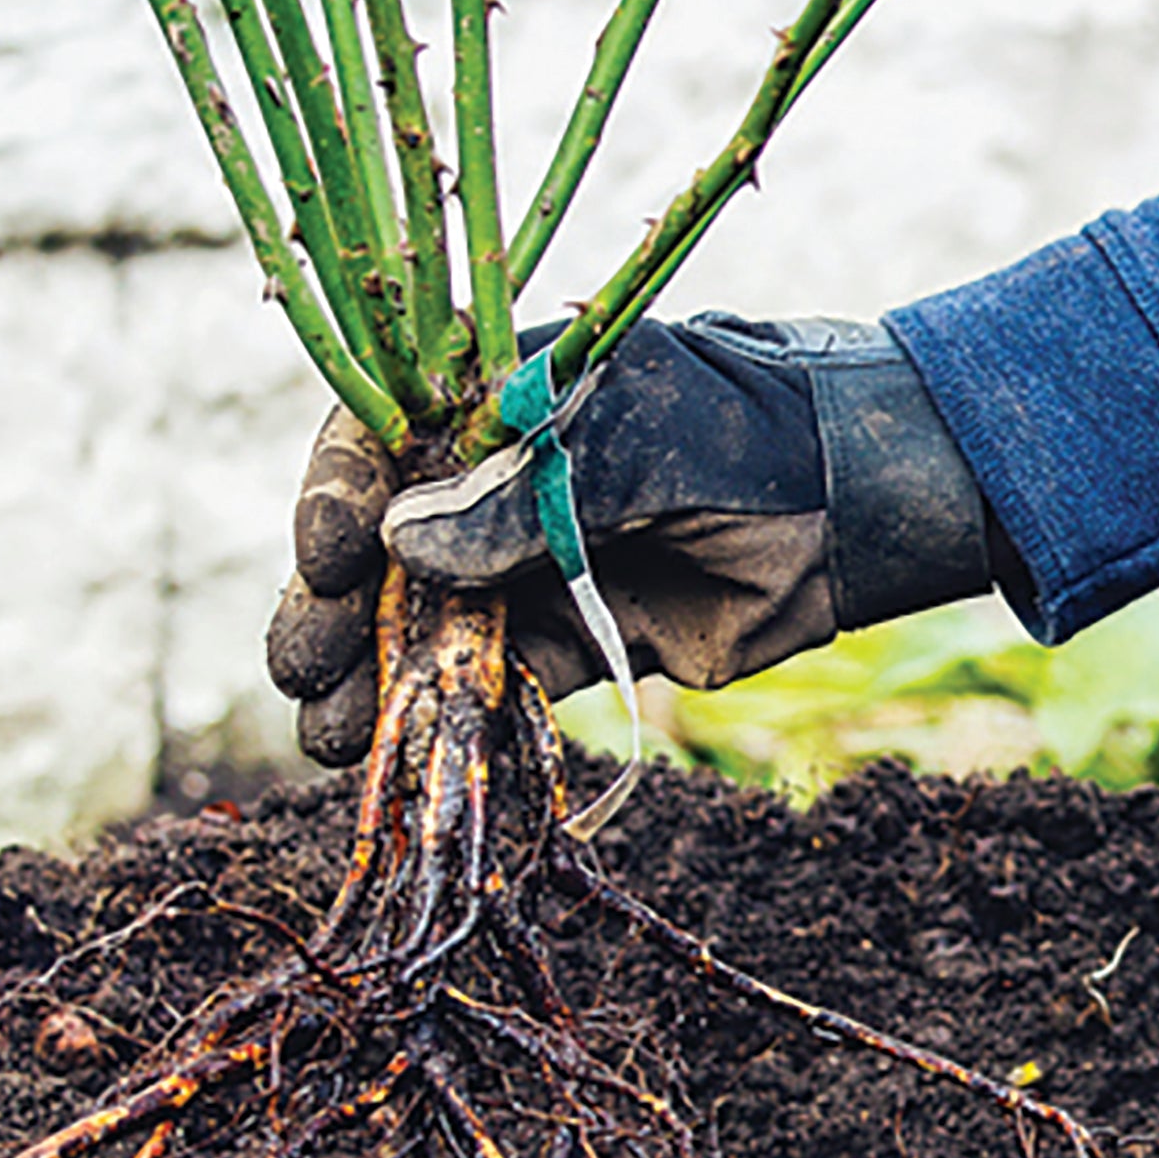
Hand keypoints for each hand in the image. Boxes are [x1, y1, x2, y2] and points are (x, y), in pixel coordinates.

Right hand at [262, 313, 1000, 763]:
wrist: (855, 508)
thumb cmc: (748, 435)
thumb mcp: (634, 442)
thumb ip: (522, 496)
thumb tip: (405, 544)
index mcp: (502, 404)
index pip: (386, 443)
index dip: (340, 499)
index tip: (329, 556)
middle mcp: (501, 485)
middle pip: (387, 548)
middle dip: (337, 609)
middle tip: (303, 668)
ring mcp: (534, 564)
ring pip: (427, 624)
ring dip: (373, 678)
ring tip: (329, 736)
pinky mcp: (577, 636)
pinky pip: (495, 680)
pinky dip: (450, 715)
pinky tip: (402, 754)